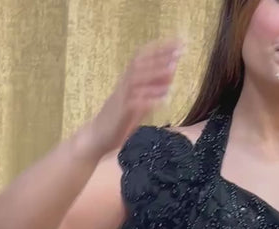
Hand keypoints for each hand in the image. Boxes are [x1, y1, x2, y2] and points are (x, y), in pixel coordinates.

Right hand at [83, 38, 183, 158]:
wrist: (98, 137)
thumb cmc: (120, 119)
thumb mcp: (139, 100)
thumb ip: (153, 87)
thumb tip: (171, 73)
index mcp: (128, 80)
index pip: (143, 58)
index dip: (159, 49)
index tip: (179, 43)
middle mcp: (124, 85)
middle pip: (141, 64)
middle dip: (160, 56)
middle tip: (180, 50)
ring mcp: (122, 98)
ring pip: (137, 80)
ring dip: (155, 74)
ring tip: (173, 69)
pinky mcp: (122, 113)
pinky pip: (136, 104)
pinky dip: (150, 100)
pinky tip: (165, 99)